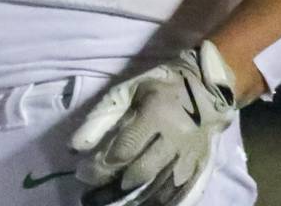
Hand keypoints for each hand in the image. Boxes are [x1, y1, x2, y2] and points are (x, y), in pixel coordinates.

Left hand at [69, 41, 238, 205]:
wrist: (205, 88)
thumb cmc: (159, 86)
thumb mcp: (126, 91)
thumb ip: (101, 118)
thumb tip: (75, 146)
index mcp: (156, 115)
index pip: (125, 149)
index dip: (101, 166)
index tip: (82, 173)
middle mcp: (176, 139)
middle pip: (142, 173)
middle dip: (112, 187)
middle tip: (91, 196)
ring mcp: (190, 157)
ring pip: (161, 189)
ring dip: (134, 200)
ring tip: (110, 203)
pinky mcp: (200, 167)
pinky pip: (180, 194)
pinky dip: (160, 202)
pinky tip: (140, 204)